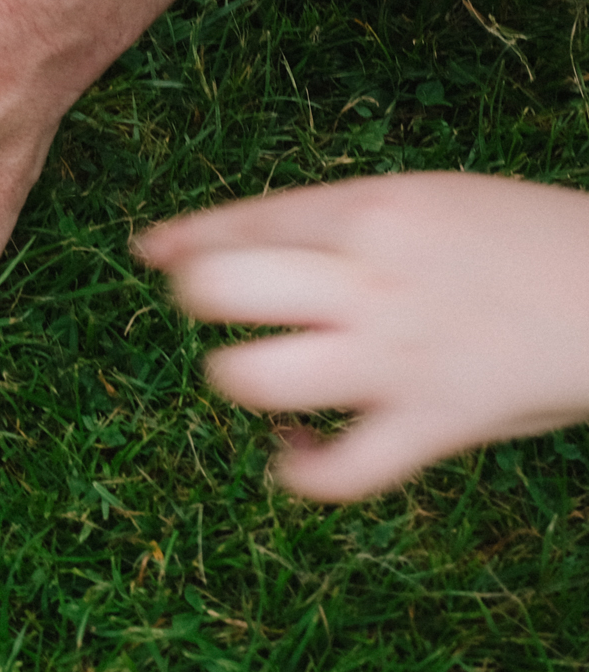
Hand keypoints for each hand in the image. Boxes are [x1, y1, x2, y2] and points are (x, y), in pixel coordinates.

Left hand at [137, 173, 588, 500]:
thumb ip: (338, 220)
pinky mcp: (435, 424)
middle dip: (199, 303)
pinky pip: (340, 471)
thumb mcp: (427, 199)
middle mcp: (370, 280)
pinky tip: (294, 455)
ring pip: (254, 379)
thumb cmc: (521, 241)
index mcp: (369, 211)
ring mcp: (397, 356)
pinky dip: (301, 472)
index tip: (150, 253)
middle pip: (220, 291)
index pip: (240, 225)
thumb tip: (232, 241)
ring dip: (236, 381)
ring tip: (256, 376)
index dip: (181, 243)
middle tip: (221, 312)